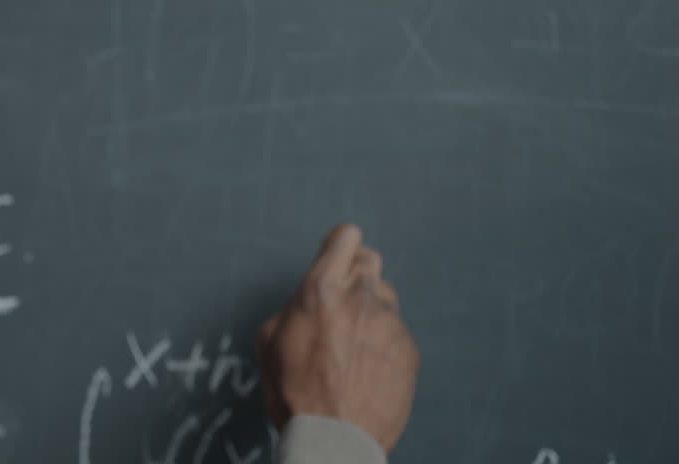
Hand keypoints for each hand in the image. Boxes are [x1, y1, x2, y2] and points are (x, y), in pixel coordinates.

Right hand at [255, 223, 418, 452]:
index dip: (338, 245)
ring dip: (370, 307)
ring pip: (385, 295)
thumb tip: (307, 302)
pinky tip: (368, 367)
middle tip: (341, 300)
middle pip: (369, 259)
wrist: (335, 440)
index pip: (345, 237)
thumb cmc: (294, 393)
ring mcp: (390, 323)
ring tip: (354, 341)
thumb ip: (293, 308)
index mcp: (321, 291)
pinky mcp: (409, 349)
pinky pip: (396, 330)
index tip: (334, 257)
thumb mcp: (269, 342)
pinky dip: (384, 341)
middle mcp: (360, 298)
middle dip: (355, 271)